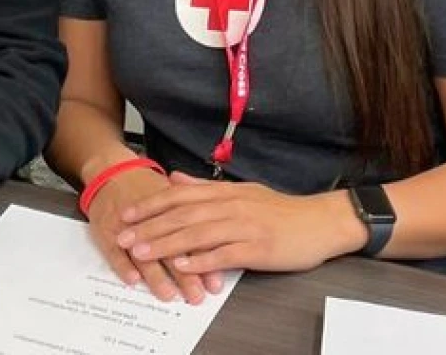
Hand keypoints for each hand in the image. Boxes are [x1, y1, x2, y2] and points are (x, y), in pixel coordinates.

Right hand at [87, 168, 208, 304]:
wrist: (111, 170)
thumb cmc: (145, 187)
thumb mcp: (173, 194)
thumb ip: (196, 220)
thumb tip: (220, 243)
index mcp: (170, 207)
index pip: (191, 236)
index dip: (204, 260)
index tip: (215, 284)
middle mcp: (150, 217)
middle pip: (169, 247)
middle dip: (184, 275)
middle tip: (195, 295)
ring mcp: (125, 224)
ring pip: (142, 252)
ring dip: (156, 275)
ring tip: (167, 293)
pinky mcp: (104, 229)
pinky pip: (112, 250)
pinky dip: (122, 265)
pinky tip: (132, 278)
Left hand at [117, 171, 365, 279]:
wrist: (320, 221)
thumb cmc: (280, 209)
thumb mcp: (240, 190)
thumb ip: (205, 187)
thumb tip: (174, 178)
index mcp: (224, 191)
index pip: (180, 195)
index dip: (151, 204)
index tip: (127, 213)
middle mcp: (230, 205)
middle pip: (183, 214)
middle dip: (150, 226)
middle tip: (124, 236)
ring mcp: (244, 226)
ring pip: (198, 233)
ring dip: (167, 244)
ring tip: (143, 253)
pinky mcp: (258, 248)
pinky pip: (225, 254)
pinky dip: (202, 260)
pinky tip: (183, 267)